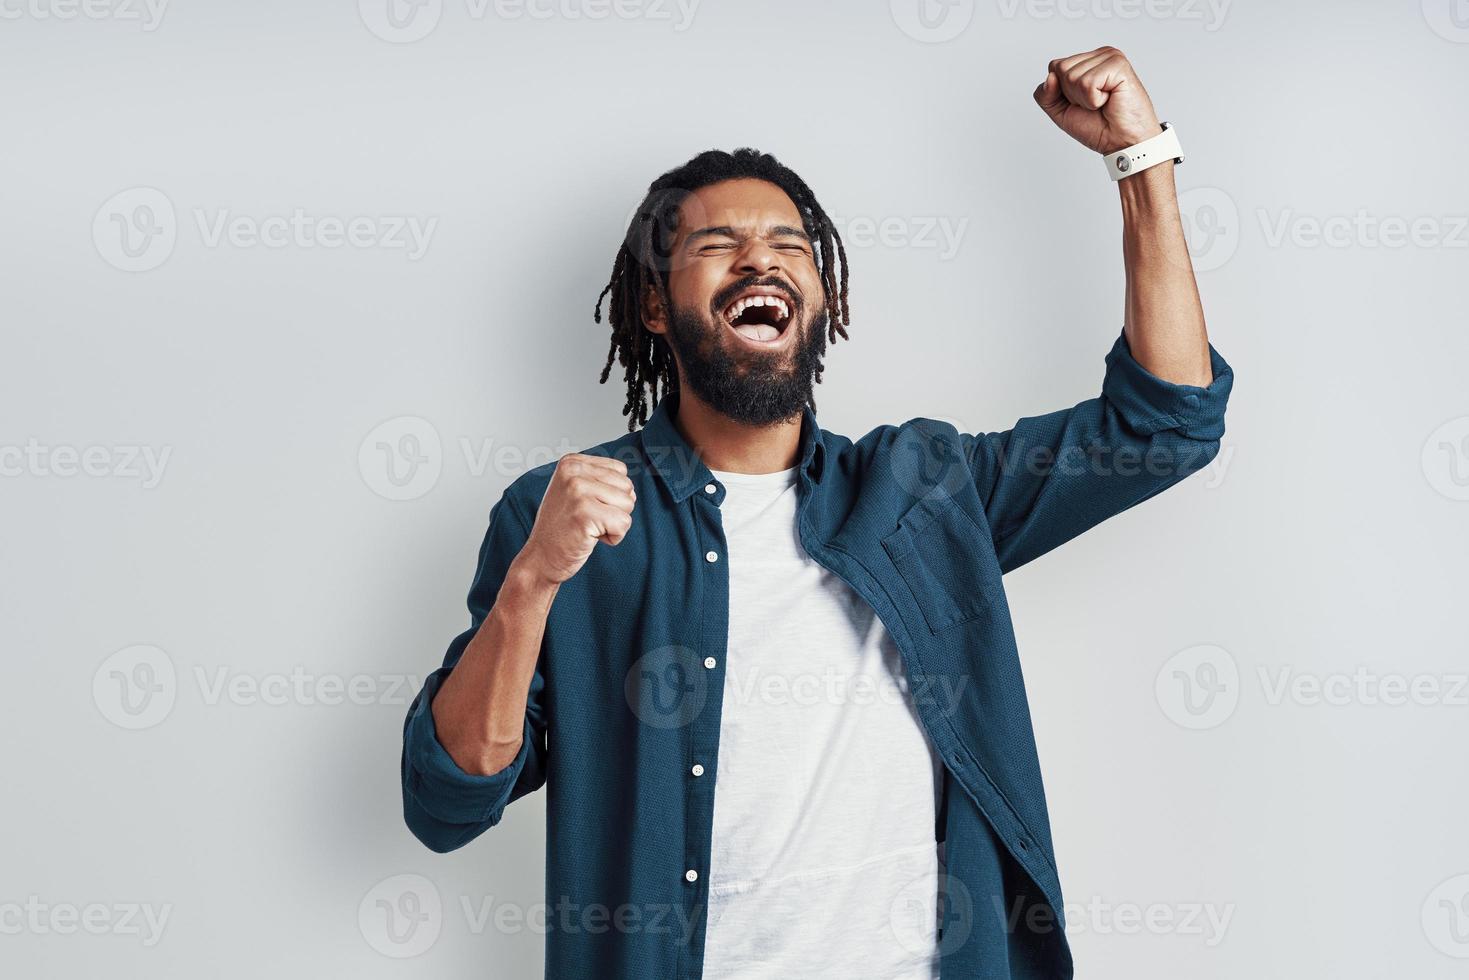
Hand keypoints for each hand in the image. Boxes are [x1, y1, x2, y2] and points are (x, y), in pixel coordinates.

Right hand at [513, 453, 635, 585]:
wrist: (541, 557)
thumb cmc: (564, 527)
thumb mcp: (576, 492)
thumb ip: (600, 480)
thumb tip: (632, 489)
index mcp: (571, 462)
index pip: (620, 471)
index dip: (611, 495)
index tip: (586, 507)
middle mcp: (573, 472)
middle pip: (627, 486)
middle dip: (615, 509)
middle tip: (587, 520)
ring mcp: (577, 491)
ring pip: (628, 504)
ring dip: (614, 523)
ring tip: (588, 527)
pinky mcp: (585, 513)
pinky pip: (623, 524)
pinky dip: (613, 537)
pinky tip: (590, 538)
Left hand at [1033, 47, 1161, 155]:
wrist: (1123, 142)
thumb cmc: (1098, 127)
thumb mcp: (1061, 112)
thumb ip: (1046, 95)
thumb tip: (1050, 77)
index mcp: (1087, 61)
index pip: (1054, 67)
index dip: (1061, 92)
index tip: (1083, 102)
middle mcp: (1099, 55)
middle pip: (1060, 69)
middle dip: (1072, 95)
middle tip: (1094, 103)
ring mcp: (1110, 57)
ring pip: (1072, 76)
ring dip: (1084, 99)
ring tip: (1102, 102)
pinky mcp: (1118, 65)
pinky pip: (1088, 83)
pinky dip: (1094, 100)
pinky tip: (1109, 99)